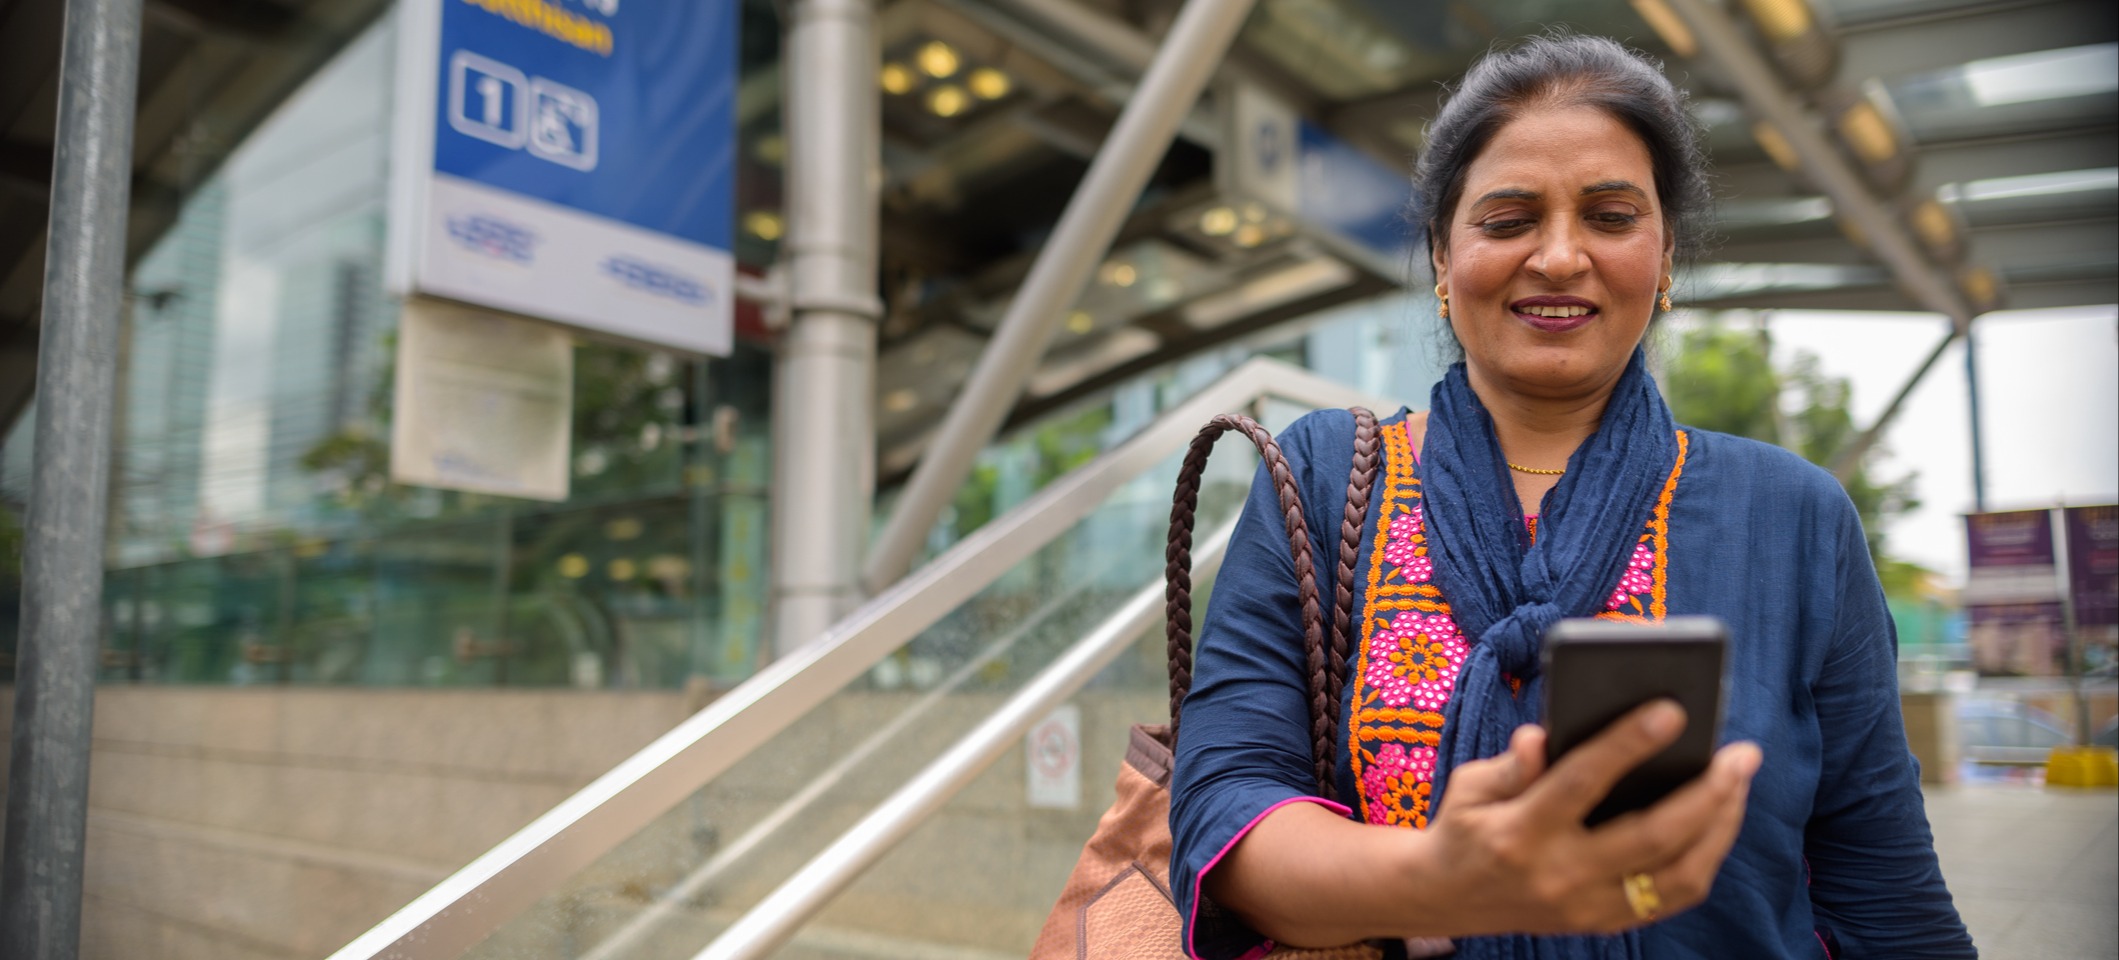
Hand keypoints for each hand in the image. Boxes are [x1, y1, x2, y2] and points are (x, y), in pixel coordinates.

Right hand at [1421, 700, 1762, 935]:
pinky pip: (1672, 897)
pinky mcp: (1604, 924)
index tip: (1672, 710)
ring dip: (1720, 827)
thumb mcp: (1470, 784)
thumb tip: (1545, 735)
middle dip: (1708, 793)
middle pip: (1653, 836)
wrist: (1445, 898)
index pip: (1581, 782)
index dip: (1628, 744)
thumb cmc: (1465, 826)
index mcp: (1519, 832)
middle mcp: (1559, 876)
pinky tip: (1718, 821)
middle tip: (1742, 754)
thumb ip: (1513, 762)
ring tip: (1738, 784)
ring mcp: (1587, 908)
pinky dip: (1704, 858)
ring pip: (1678, 875)